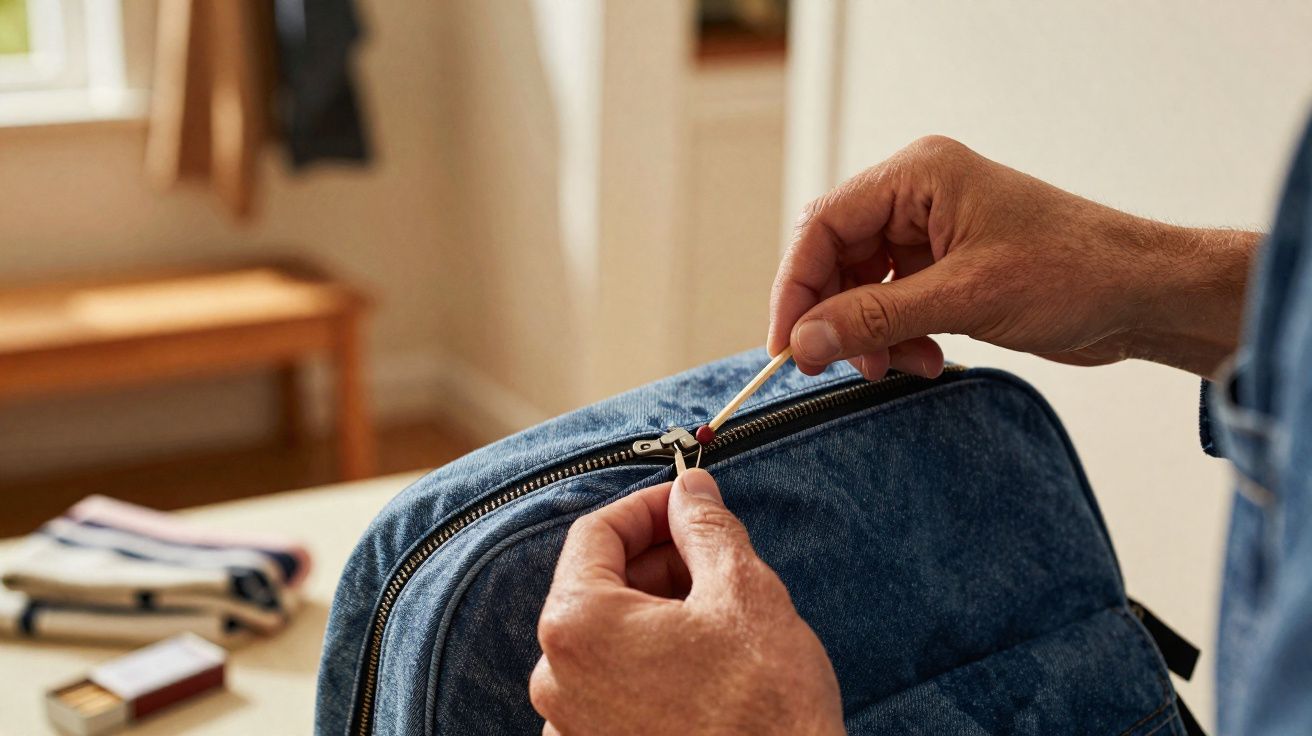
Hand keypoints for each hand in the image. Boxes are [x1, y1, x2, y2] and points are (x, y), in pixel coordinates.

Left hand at [530, 469, 843, 735]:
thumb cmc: (764, 710)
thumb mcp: (743, 592)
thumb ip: (706, 527)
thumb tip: (690, 491)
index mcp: (578, 625)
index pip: (595, 533)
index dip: (647, 507)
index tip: (685, 502)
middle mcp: (556, 679)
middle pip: (598, 586)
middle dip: (656, 561)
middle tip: (713, 555)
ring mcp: (571, 725)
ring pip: (607, 637)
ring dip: (656, 611)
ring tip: (717, 613)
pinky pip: (610, 686)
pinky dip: (648, 660)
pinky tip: (701, 661)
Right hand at [769, 135, 1259, 379]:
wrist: (1144, 296)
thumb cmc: (1076, 272)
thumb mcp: (965, 297)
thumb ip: (876, 318)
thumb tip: (805, 340)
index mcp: (919, 175)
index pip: (825, 225)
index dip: (797, 286)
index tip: (788, 343)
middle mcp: (919, 197)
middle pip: (838, 257)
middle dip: (837, 315)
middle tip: (840, 364)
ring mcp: (933, 233)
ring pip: (863, 286)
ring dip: (871, 333)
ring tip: (902, 365)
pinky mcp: (948, 268)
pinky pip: (894, 304)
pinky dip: (898, 337)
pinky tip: (927, 359)